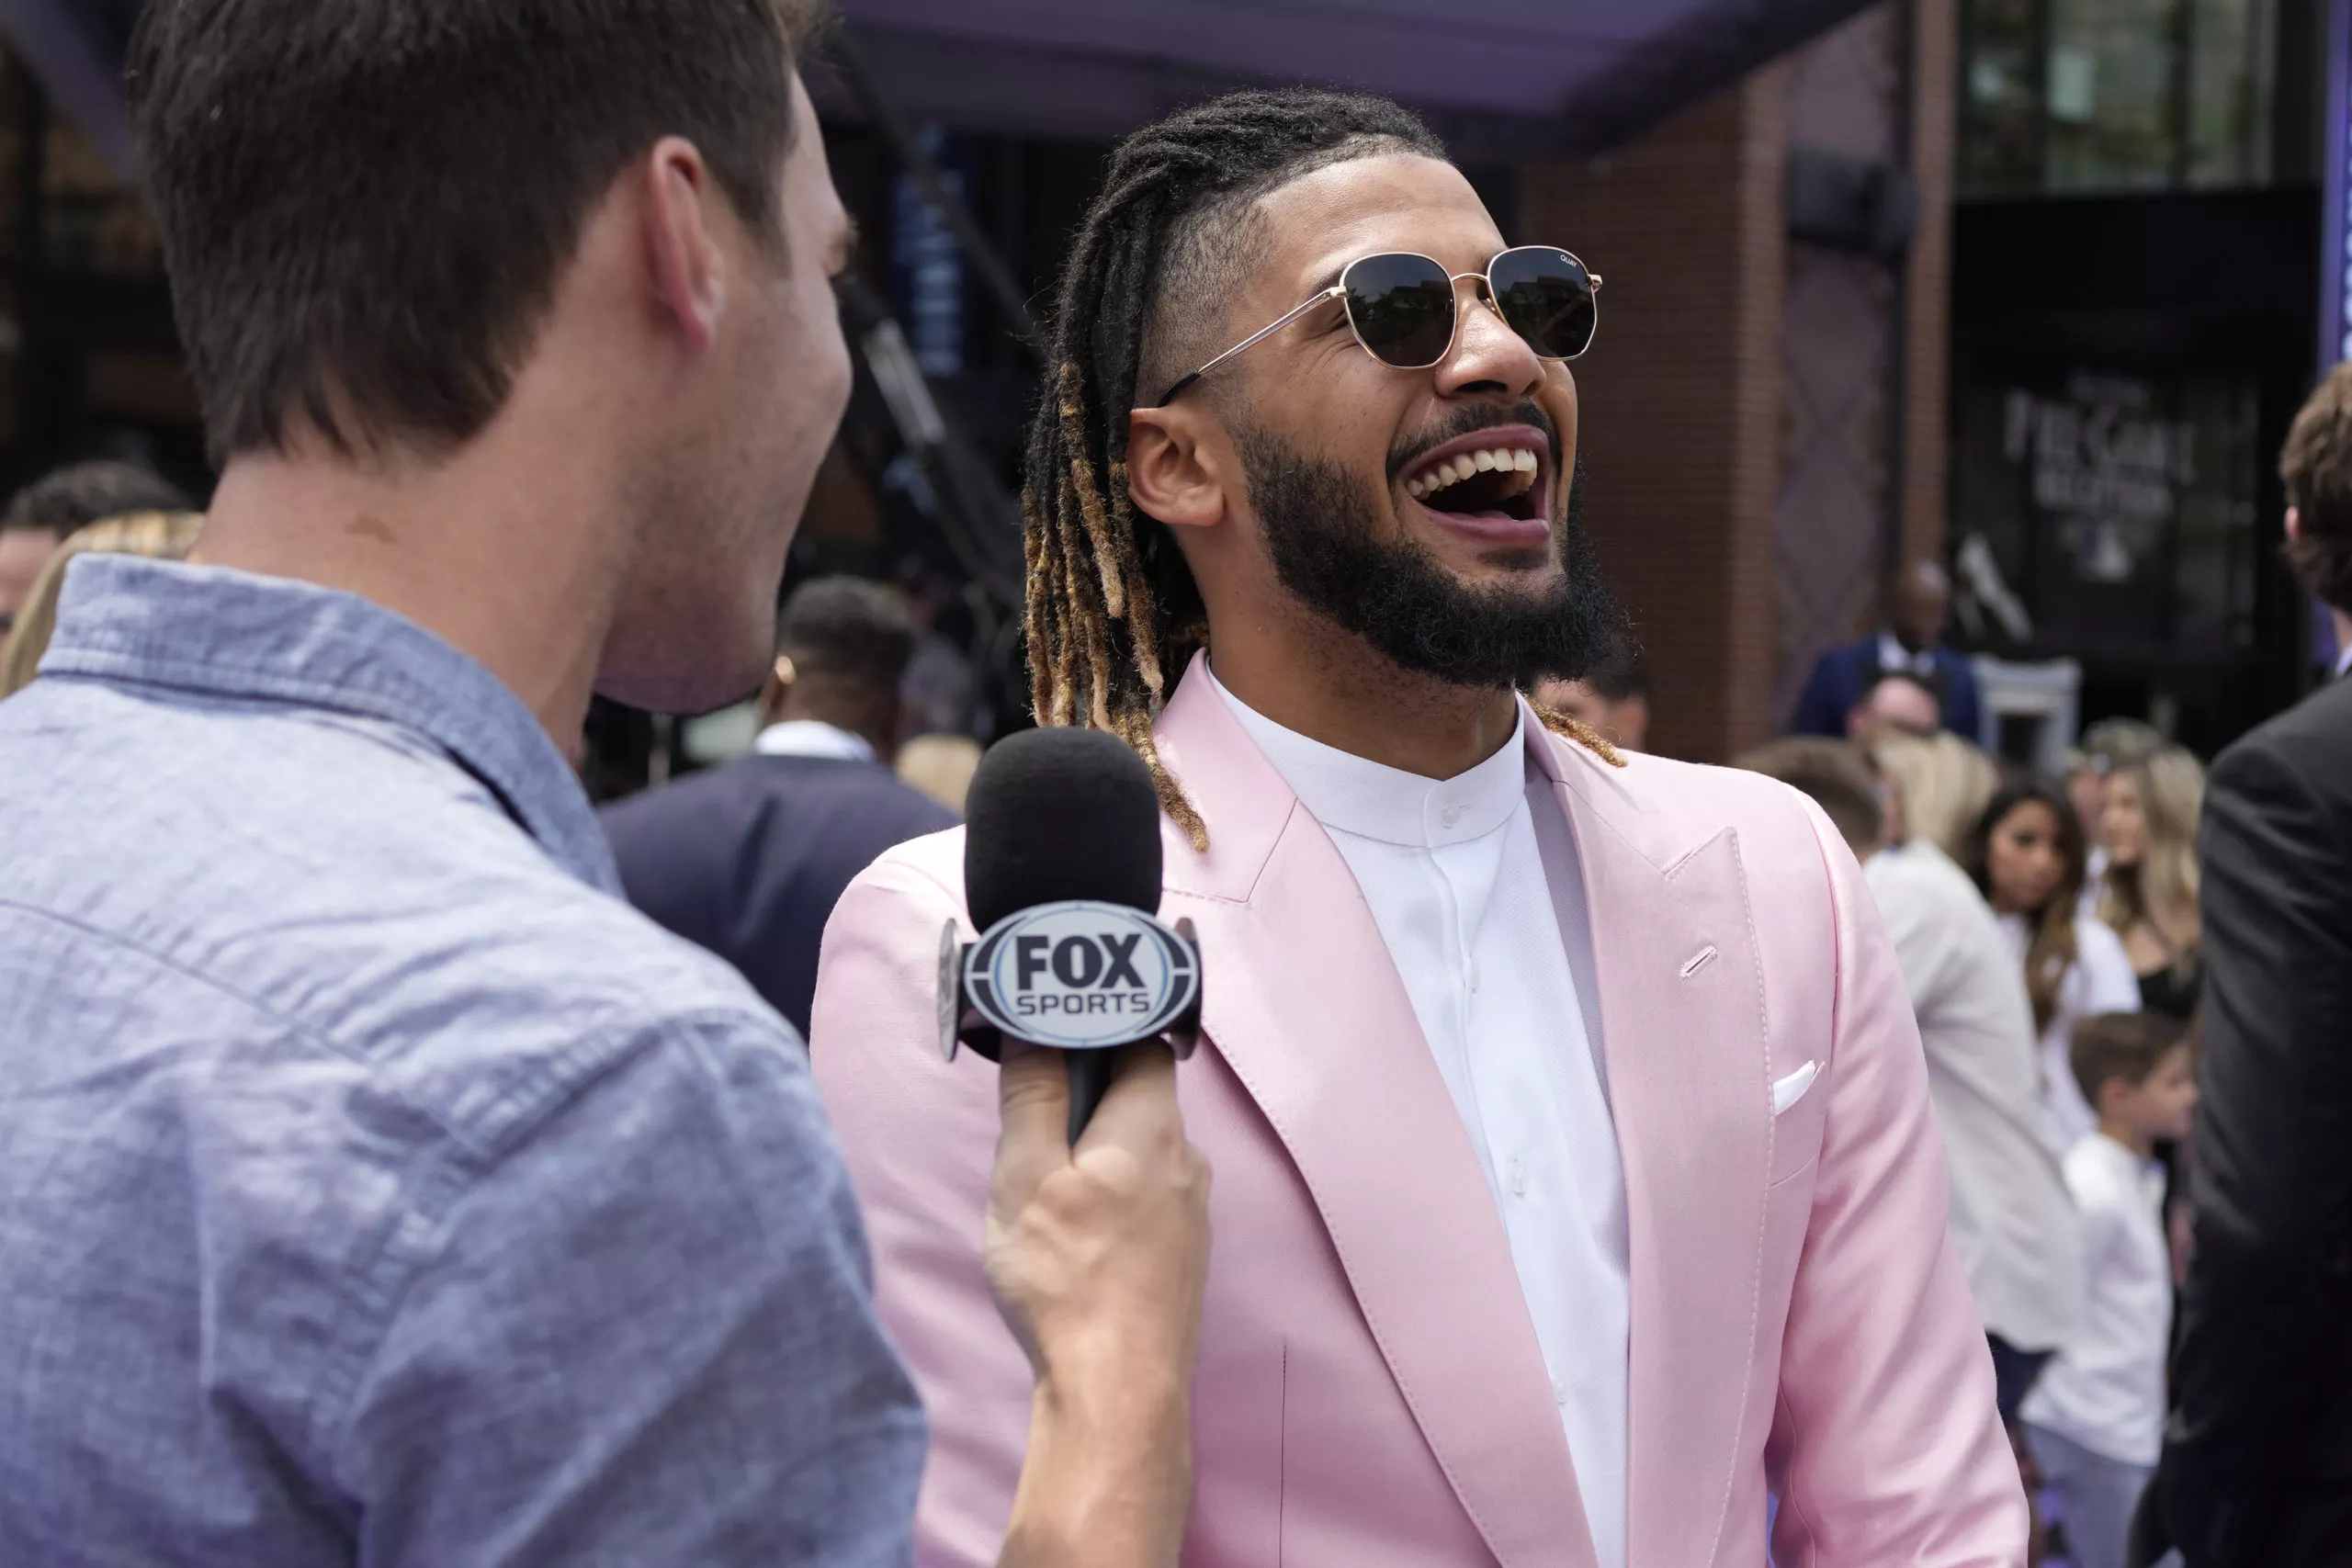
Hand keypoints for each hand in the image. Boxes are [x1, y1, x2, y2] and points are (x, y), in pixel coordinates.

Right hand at [986, 1042, 1210, 1567]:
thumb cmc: (1068, 1281)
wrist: (1118, 1389)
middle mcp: (1186, 1157)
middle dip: (1084, 1097)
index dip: (1097, 1025)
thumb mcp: (1025, 1174)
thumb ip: (1032, 1095)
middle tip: (1029, 1122)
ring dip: (1094, 1151)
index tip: (1050, 1033)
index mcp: (1152, 1124)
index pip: (1141, 1037)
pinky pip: (1146, 1193)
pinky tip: (1075, 1235)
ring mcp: (1192, 1209)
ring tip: (1044, 1190)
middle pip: (1137, 1094)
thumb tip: (1032, 1031)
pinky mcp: (1183, 1251)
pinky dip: (1110, 1192)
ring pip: (1138, 1149)